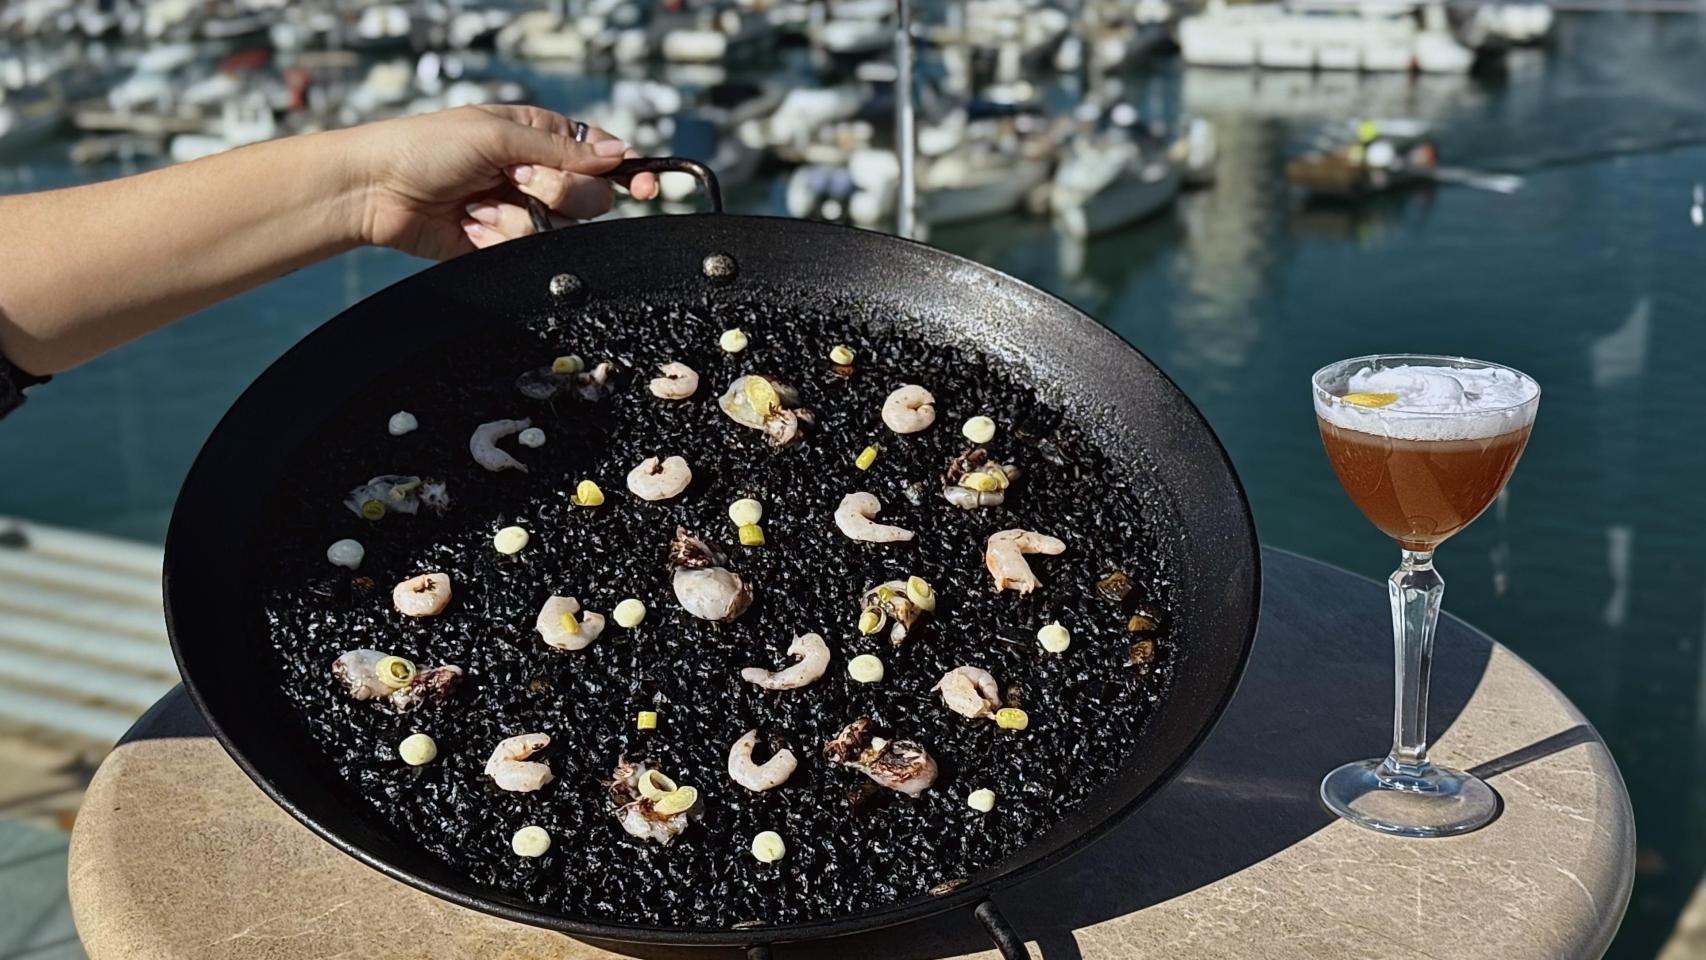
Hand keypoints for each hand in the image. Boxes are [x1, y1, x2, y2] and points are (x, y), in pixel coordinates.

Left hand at [348, 104, 659, 259]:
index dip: (625, 171)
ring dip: (518, 216)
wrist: (375, 192)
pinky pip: (527, 250)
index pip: (600, 155)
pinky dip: (498, 237)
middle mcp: (535, 173)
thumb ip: (562, 148)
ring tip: (480, 202)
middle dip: (557, 191)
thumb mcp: (498, 135)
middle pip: (589, 197)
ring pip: (560, 228)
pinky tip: (470, 223)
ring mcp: (519, 210)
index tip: (645, 186)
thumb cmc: (425, 147)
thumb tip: (617, 154)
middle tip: (519, 179)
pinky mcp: (501, 244)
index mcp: (538, 136)